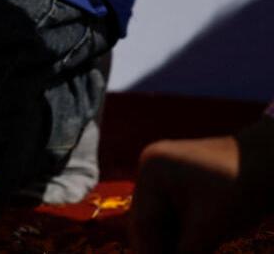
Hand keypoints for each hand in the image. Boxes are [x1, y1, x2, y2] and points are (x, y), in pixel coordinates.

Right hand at [131, 119, 273, 253]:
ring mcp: (163, 170)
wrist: (271, 159)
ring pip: (159, 218)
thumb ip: (184, 253)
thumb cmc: (241, 189)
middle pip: (147, 220)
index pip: (143, 224)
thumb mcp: (209, 227)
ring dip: (171, 240)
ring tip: (193, 248)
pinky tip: (196, 242)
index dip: (152, 252)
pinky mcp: (178, 176)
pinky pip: (171, 210)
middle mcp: (150, 167)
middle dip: (161, 246)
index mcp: (152, 172)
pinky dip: (181, 229)